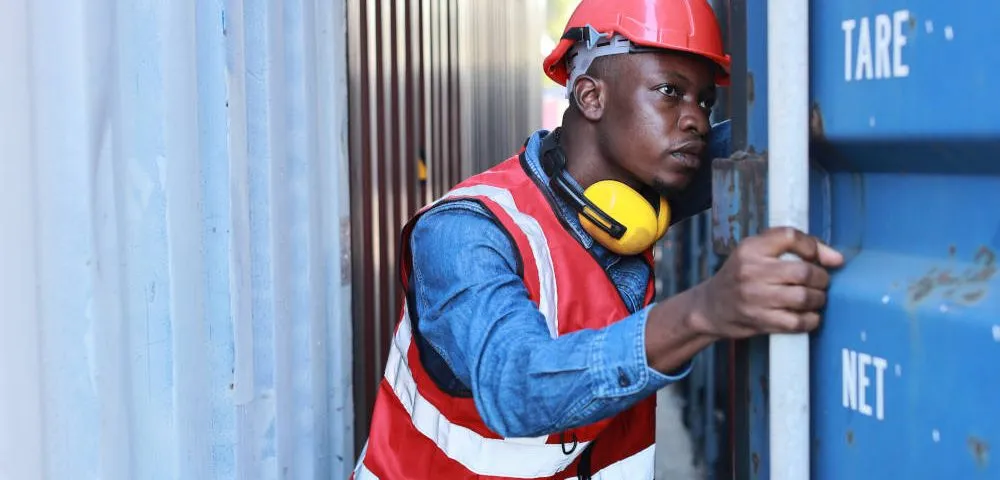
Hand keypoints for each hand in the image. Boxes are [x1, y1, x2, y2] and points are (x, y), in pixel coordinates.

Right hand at [691, 226, 845, 338]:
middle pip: (803, 271)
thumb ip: (792, 246)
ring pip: (803, 297)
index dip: (813, 247)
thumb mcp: (756, 252)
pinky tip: (808, 315)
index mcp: (750, 249)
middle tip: (820, 282)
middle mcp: (751, 271)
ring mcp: (755, 298)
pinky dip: (810, 319)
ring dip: (818, 299)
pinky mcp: (759, 320)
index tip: (819, 258)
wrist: (710, 307)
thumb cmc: (740, 276)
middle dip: (821, 278)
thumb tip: (836, 259)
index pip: (790, 236)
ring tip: (815, 298)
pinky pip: (797, 322)